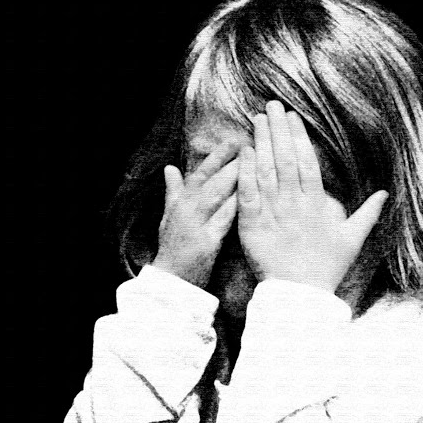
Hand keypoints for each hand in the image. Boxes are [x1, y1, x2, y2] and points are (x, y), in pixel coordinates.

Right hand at [150, 143, 240, 287]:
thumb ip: (173, 192)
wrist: (171, 281)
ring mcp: (195, 224)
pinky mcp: (206, 242)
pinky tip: (251, 195)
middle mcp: (186, 209)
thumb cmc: (172, 248)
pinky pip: (224, 220)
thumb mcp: (169, 217)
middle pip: (211, 180)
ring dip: (235, 177)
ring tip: (253, 162)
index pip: (200, 173)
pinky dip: (236, 206)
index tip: (233, 140)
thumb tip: (170, 168)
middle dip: (231, 161)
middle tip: (250, 144)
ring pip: (217, 195)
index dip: (217, 156)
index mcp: (179, 201)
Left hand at [237, 100, 388, 293]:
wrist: (300, 296)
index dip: (299, 137)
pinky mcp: (253, 226)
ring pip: (266, 171)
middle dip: (278, 129)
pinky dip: (245, 172)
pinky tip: (243, 151)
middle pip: (285, 159)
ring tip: (257, 119)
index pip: (307, 162)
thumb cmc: (327, 268)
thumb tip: (384, 193)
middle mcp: (295, 204)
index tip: (293, 116)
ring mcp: (273, 213)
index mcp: (317, 204)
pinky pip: (248, 194)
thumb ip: (367, 214)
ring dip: (261, 142)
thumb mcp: (352, 240)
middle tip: (271, 105)